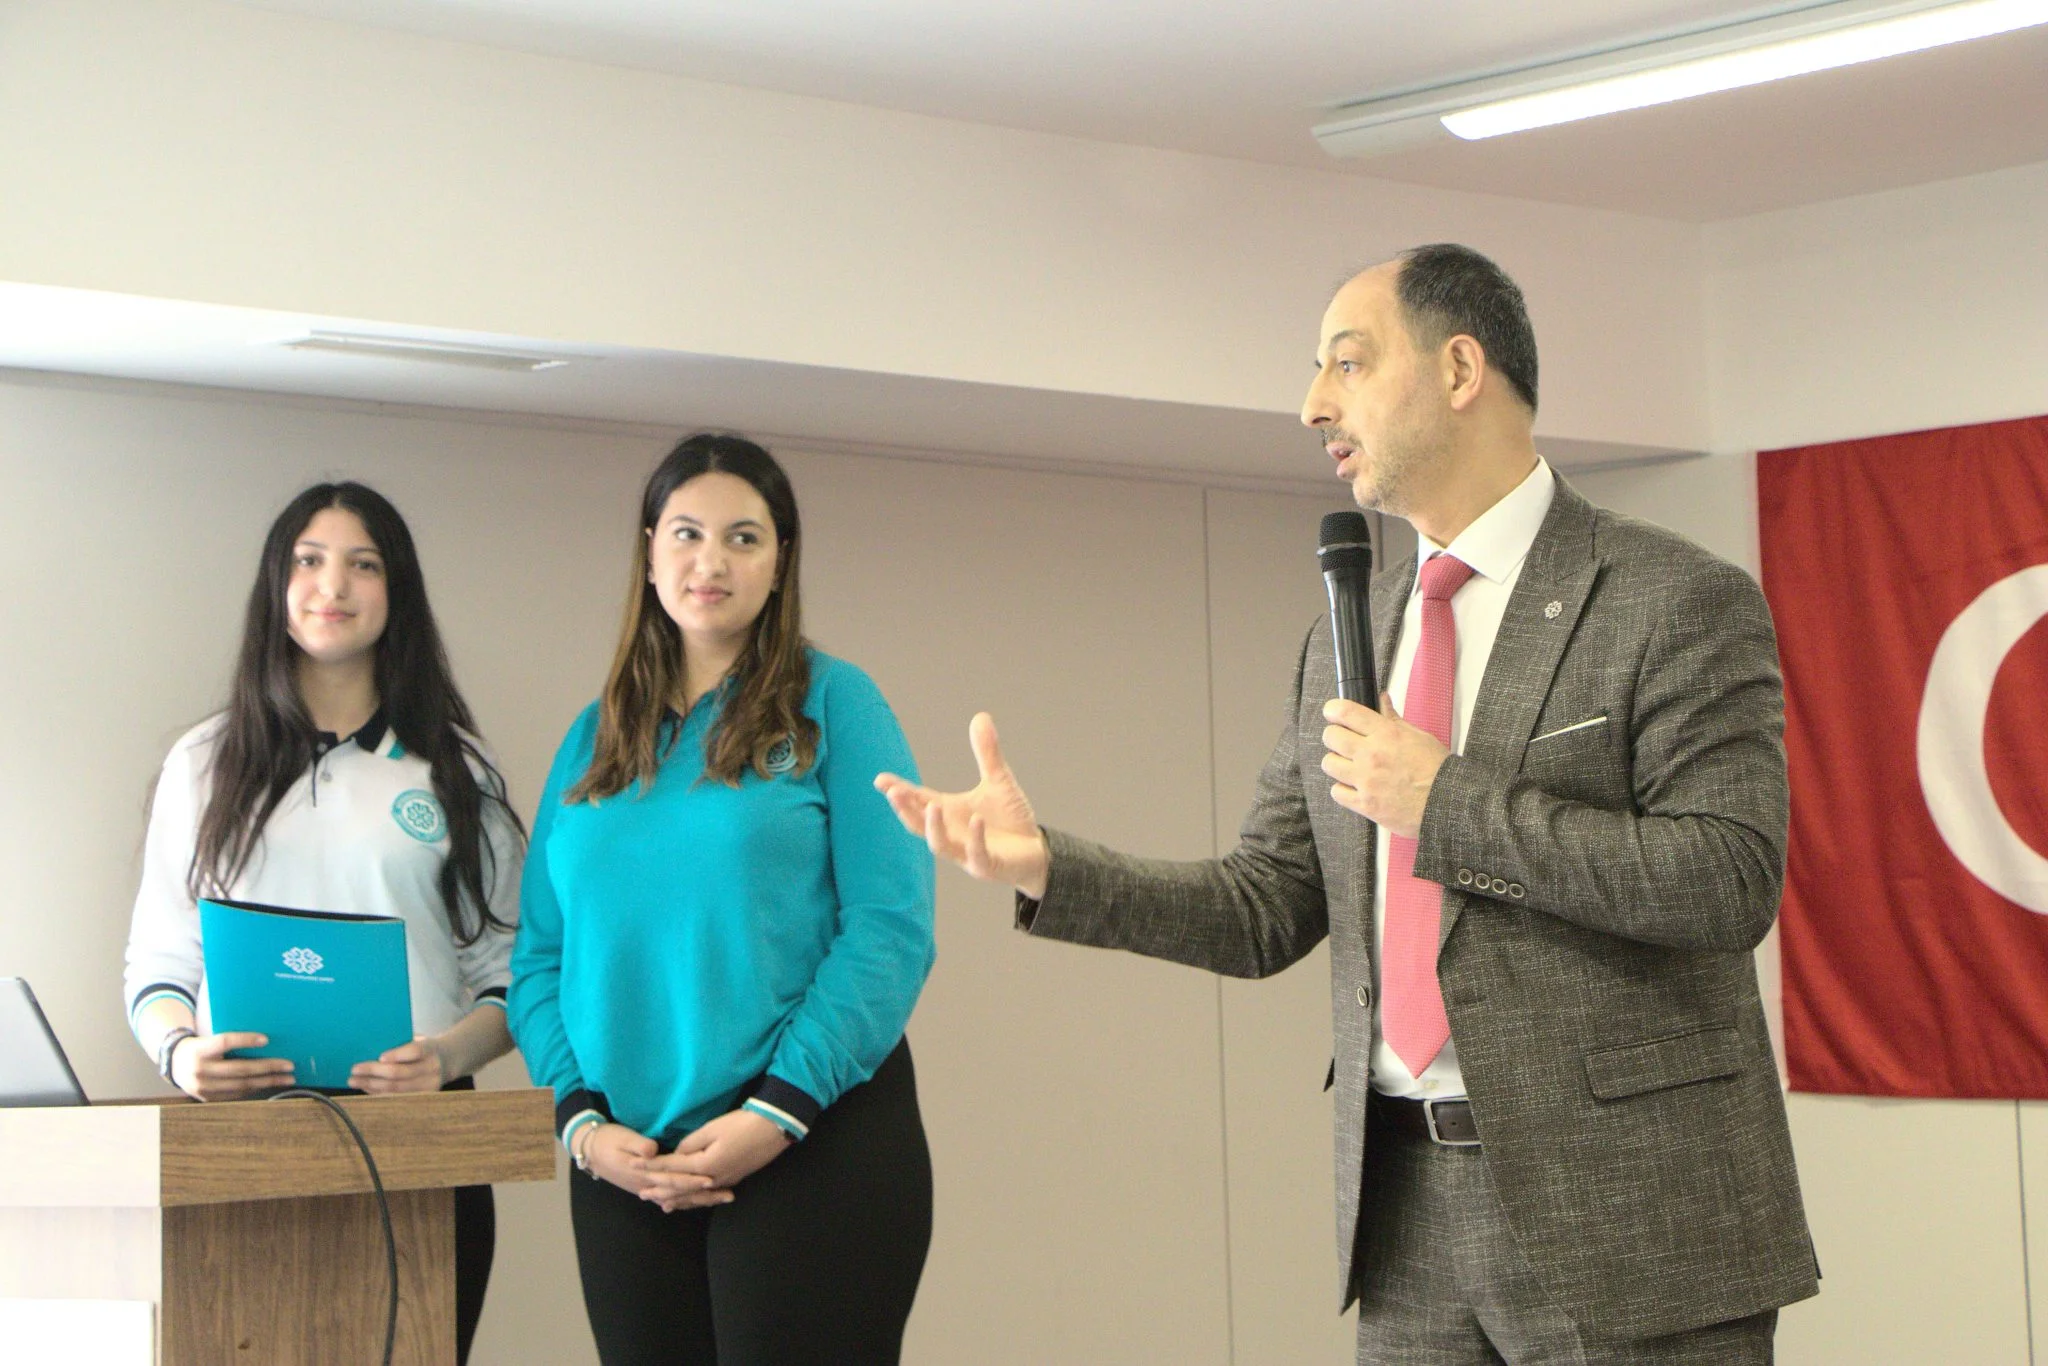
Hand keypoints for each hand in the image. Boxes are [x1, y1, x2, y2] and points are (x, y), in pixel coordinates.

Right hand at [171, 1031, 294, 1100]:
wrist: (174, 1064)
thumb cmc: (200, 1046)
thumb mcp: (207, 1039)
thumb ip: (228, 1041)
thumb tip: (264, 1038)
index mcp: (200, 1050)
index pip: (224, 1042)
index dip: (245, 1040)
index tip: (266, 1039)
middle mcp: (200, 1070)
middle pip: (240, 1069)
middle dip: (268, 1067)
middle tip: (289, 1065)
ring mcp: (203, 1087)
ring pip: (241, 1085)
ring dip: (268, 1082)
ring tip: (287, 1078)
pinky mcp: (207, 1099)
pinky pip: (237, 1094)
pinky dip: (255, 1089)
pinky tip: (270, 1084)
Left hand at [349, 1037, 448, 1093]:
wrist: (451, 1060)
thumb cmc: (426, 1048)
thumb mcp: (421, 1039)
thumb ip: (403, 1044)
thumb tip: (370, 1047)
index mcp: (431, 1049)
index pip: (415, 1051)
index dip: (398, 1055)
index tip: (380, 1057)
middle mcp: (432, 1068)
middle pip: (401, 1073)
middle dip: (375, 1072)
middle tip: (355, 1070)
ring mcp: (429, 1086)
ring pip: (397, 1089)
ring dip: (372, 1085)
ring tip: (354, 1081)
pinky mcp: (423, 1098)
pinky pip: (396, 1097)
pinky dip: (378, 1093)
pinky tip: (365, 1088)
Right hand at [581, 1123, 731, 1209]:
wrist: (590, 1150)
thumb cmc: (608, 1139)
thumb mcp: (622, 1137)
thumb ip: (638, 1145)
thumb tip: (653, 1151)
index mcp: (643, 1173)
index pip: (673, 1179)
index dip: (693, 1179)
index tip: (712, 1179)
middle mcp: (647, 1185)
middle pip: (681, 1193)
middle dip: (705, 1194)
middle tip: (729, 1194)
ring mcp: (647, 1188)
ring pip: (678, 1198)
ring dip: (700, 1199)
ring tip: (722, 1198)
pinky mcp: (646, 1187)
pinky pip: (670, 1197)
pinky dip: (686, 1201)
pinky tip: (698, 1202)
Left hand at [642, 1110, 788, 1209]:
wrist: (774, 1129)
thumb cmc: (742, 1124)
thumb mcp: (713, 1129)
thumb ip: (691, 1144)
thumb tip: (677, 1154)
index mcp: (703, 1165)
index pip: (670, 1167)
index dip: (650, 1166)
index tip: (632, 1165)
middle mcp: (711, 1179)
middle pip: (680, 1186)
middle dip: (659, 1188)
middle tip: (640, 1193)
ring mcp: (723, 1181)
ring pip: (693, 1195)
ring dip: (675, 1199)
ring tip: (660, 1204)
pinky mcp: (732, 1179)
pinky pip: (706, 1195)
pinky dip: (694, 1199)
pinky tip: (691, 1201)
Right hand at [875, 712, 1050, 897]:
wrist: (1035, 851)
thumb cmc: (1010, 819)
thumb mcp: (998, 780)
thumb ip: (987, 753)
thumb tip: (980, 715)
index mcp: (949, 813)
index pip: (919, 801)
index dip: (899, 791)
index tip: (880, 779)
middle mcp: (952, 834)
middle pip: (919, 824)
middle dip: (905, 809)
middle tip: (892, 792)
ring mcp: (967, 853)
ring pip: (941, 845)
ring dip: (934, 827)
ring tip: (931, 806)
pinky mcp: (988, 865)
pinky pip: (977, 854)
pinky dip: (975, 838)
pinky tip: (976, 820)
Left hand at [1320, 694, 1450, 838]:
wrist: (1447, 803)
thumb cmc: (1438, 771)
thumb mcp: (1418, 736)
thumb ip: (1393, 719)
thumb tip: (1382, 700)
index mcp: (1386, 734)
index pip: (1346, 712)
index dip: (1333, 710)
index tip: (1333, 712)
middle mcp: (1372, 755)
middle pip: (1331, 736)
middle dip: (1335, 736)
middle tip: (1344, 741)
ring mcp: (1366, 780)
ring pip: (1329, 763)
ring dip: (1337, 762)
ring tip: (1349, 765)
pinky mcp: (1365, 804)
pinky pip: (1336, 792)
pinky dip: (1342, 789)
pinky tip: (1354, 787)